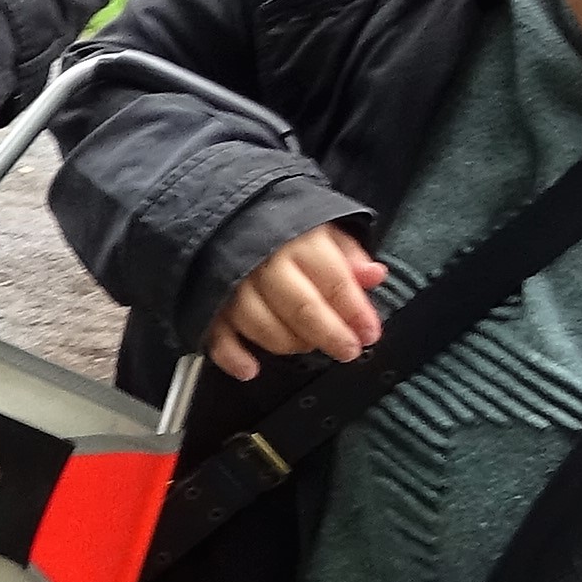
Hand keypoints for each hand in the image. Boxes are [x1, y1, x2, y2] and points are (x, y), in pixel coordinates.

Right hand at [205, 220, 386, 380]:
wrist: (219, 212)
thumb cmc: (279, 228)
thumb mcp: (322, 228)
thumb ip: (348, 254)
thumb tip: (374, 275)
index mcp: (297, 242)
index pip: (334, 282)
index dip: (356, 312)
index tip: (369, 333)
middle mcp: (264, 264)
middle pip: (301, 309)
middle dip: (329, 334)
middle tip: (347, 350)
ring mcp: (232, 285)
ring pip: (263, 326)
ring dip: (289, 344)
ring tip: (305, 345)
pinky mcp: (207, 303)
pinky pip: (217, 336)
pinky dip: (232, 357)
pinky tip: (250, 369)